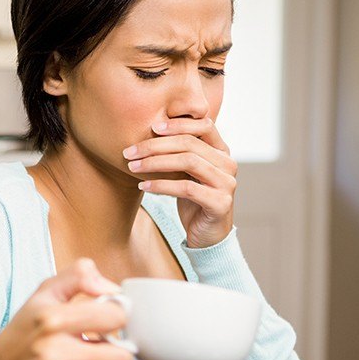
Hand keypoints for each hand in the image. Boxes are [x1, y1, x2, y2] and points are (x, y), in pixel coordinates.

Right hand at [0, 259, 131, 359]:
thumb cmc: (26, 330)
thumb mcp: (46, 291)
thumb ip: (80, 275)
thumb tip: (112, 289)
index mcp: (51, 319)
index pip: (115, 317)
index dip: (118, 315)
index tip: (108, 319)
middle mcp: (52, 352)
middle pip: (121, 355)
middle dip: (118, 348)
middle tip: (103, 344)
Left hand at [124, 117, 236, 247]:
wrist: (207, 235)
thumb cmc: (193, 200)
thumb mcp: (187, 172)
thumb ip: (180, 152)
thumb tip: (151, 130)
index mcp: (222, 152)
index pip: (204, 125)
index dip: (179, 123)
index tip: (152, 127)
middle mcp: (228, 164)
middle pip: (190, 144)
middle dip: (155, 145)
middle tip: (130, 151)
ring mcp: (227, 183)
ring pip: (188, 162)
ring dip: (155, 163)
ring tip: (133, 167)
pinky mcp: (220, 203)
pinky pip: (186, 188)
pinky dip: (162, 185)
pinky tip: (144, 186)